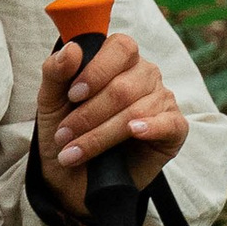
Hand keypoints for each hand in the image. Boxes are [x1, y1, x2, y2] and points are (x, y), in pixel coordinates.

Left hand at [35, 27, 186, 216]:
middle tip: (64, 135)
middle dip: (89, 114)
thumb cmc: (67, 131)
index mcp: (119, 60)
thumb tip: (72, 49)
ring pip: (136, 110)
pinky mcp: (175, 129)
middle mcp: (145, 75)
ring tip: (75, 152)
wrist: (74, 178)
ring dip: (100, 134)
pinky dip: (150, 128)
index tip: (73, 95)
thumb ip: (55, 71)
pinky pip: (169, 123)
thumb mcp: (51, 101)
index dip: (96, 70)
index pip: (120, 47)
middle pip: (124, 85)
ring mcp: (162, 101)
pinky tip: (133, 133)